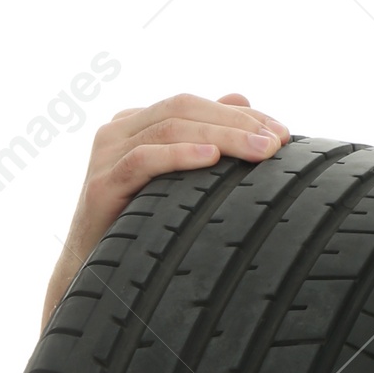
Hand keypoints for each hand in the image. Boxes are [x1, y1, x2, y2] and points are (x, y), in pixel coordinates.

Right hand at [42, 91, 290, 326]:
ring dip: (220, 137)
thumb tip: (243, 99)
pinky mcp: (100, 185)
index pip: (194, 105)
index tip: (282, 133)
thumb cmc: (137, 225)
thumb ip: (202, 135)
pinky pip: (142, 161)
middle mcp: (118, 131)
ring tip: (258, 152)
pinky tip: (210, 159)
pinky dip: (178, 155)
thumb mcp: (174, 177)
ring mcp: (105, 154)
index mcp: (137, 123)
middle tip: (277, 142)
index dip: (240, 115)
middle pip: (183, 109)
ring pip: (168, 129)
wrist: (91, 273)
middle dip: (237, 124)